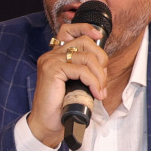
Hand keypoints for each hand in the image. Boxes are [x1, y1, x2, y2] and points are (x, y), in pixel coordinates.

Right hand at [27, 20, 109, 147]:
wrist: (47, 122)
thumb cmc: (61, 104)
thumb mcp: (75, 82)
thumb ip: (83, 68)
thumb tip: (102, 62)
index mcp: (55, 55)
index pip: (69, 30)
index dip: (86, 28)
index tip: (99, 36)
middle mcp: (51, 55)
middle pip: (85, 42)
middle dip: (101, 59)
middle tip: (102, 79)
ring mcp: (50, 61)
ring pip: (87, 57)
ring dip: (100, 76)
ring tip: (100, 91)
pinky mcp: (52, 70)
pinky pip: (81, 70)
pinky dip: (93, 82)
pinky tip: (95, 93)